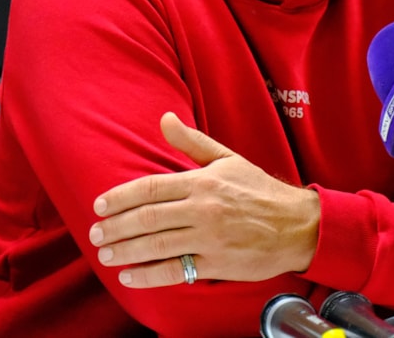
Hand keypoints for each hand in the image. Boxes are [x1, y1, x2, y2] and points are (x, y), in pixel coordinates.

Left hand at [88, 112, 319, 287]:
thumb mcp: (228, 159)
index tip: (99, 206)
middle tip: (95, 233)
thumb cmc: (260, 191)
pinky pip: (176, 270)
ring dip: (125, 250)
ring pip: (157, 245)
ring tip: (105, 254)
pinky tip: (130, 276)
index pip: (150, 188)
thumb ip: (191, 142)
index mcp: (202, 182)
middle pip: (148, 218)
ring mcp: (209, 238)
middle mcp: (203, 209)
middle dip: (116, 226)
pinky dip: (149, 275)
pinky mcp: (217, 264)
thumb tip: (164, 118)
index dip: (120, 197)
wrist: (298, 225)